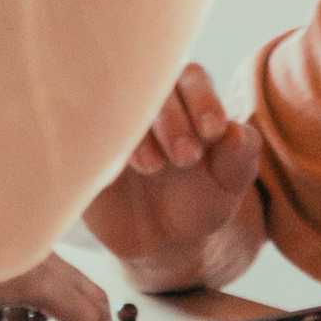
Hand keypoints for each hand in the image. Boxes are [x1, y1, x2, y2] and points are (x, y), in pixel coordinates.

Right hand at [85, 66, 269, 292]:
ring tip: (154, 168)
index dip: (203, 100)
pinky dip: (99, 139)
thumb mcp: (228, 182)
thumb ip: (240, 155)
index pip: (192, 78)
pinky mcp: (82, 143)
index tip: (213, 134)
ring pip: (116, 102)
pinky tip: (116, 165)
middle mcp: (147, 100)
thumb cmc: (200, 200)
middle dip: (172, 118)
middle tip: (186, 159)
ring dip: (138, 130)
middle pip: (152, 85)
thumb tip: (236, 132)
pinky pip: (80, 126)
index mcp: (187, 98)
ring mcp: (111, 119)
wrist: (160, 242)